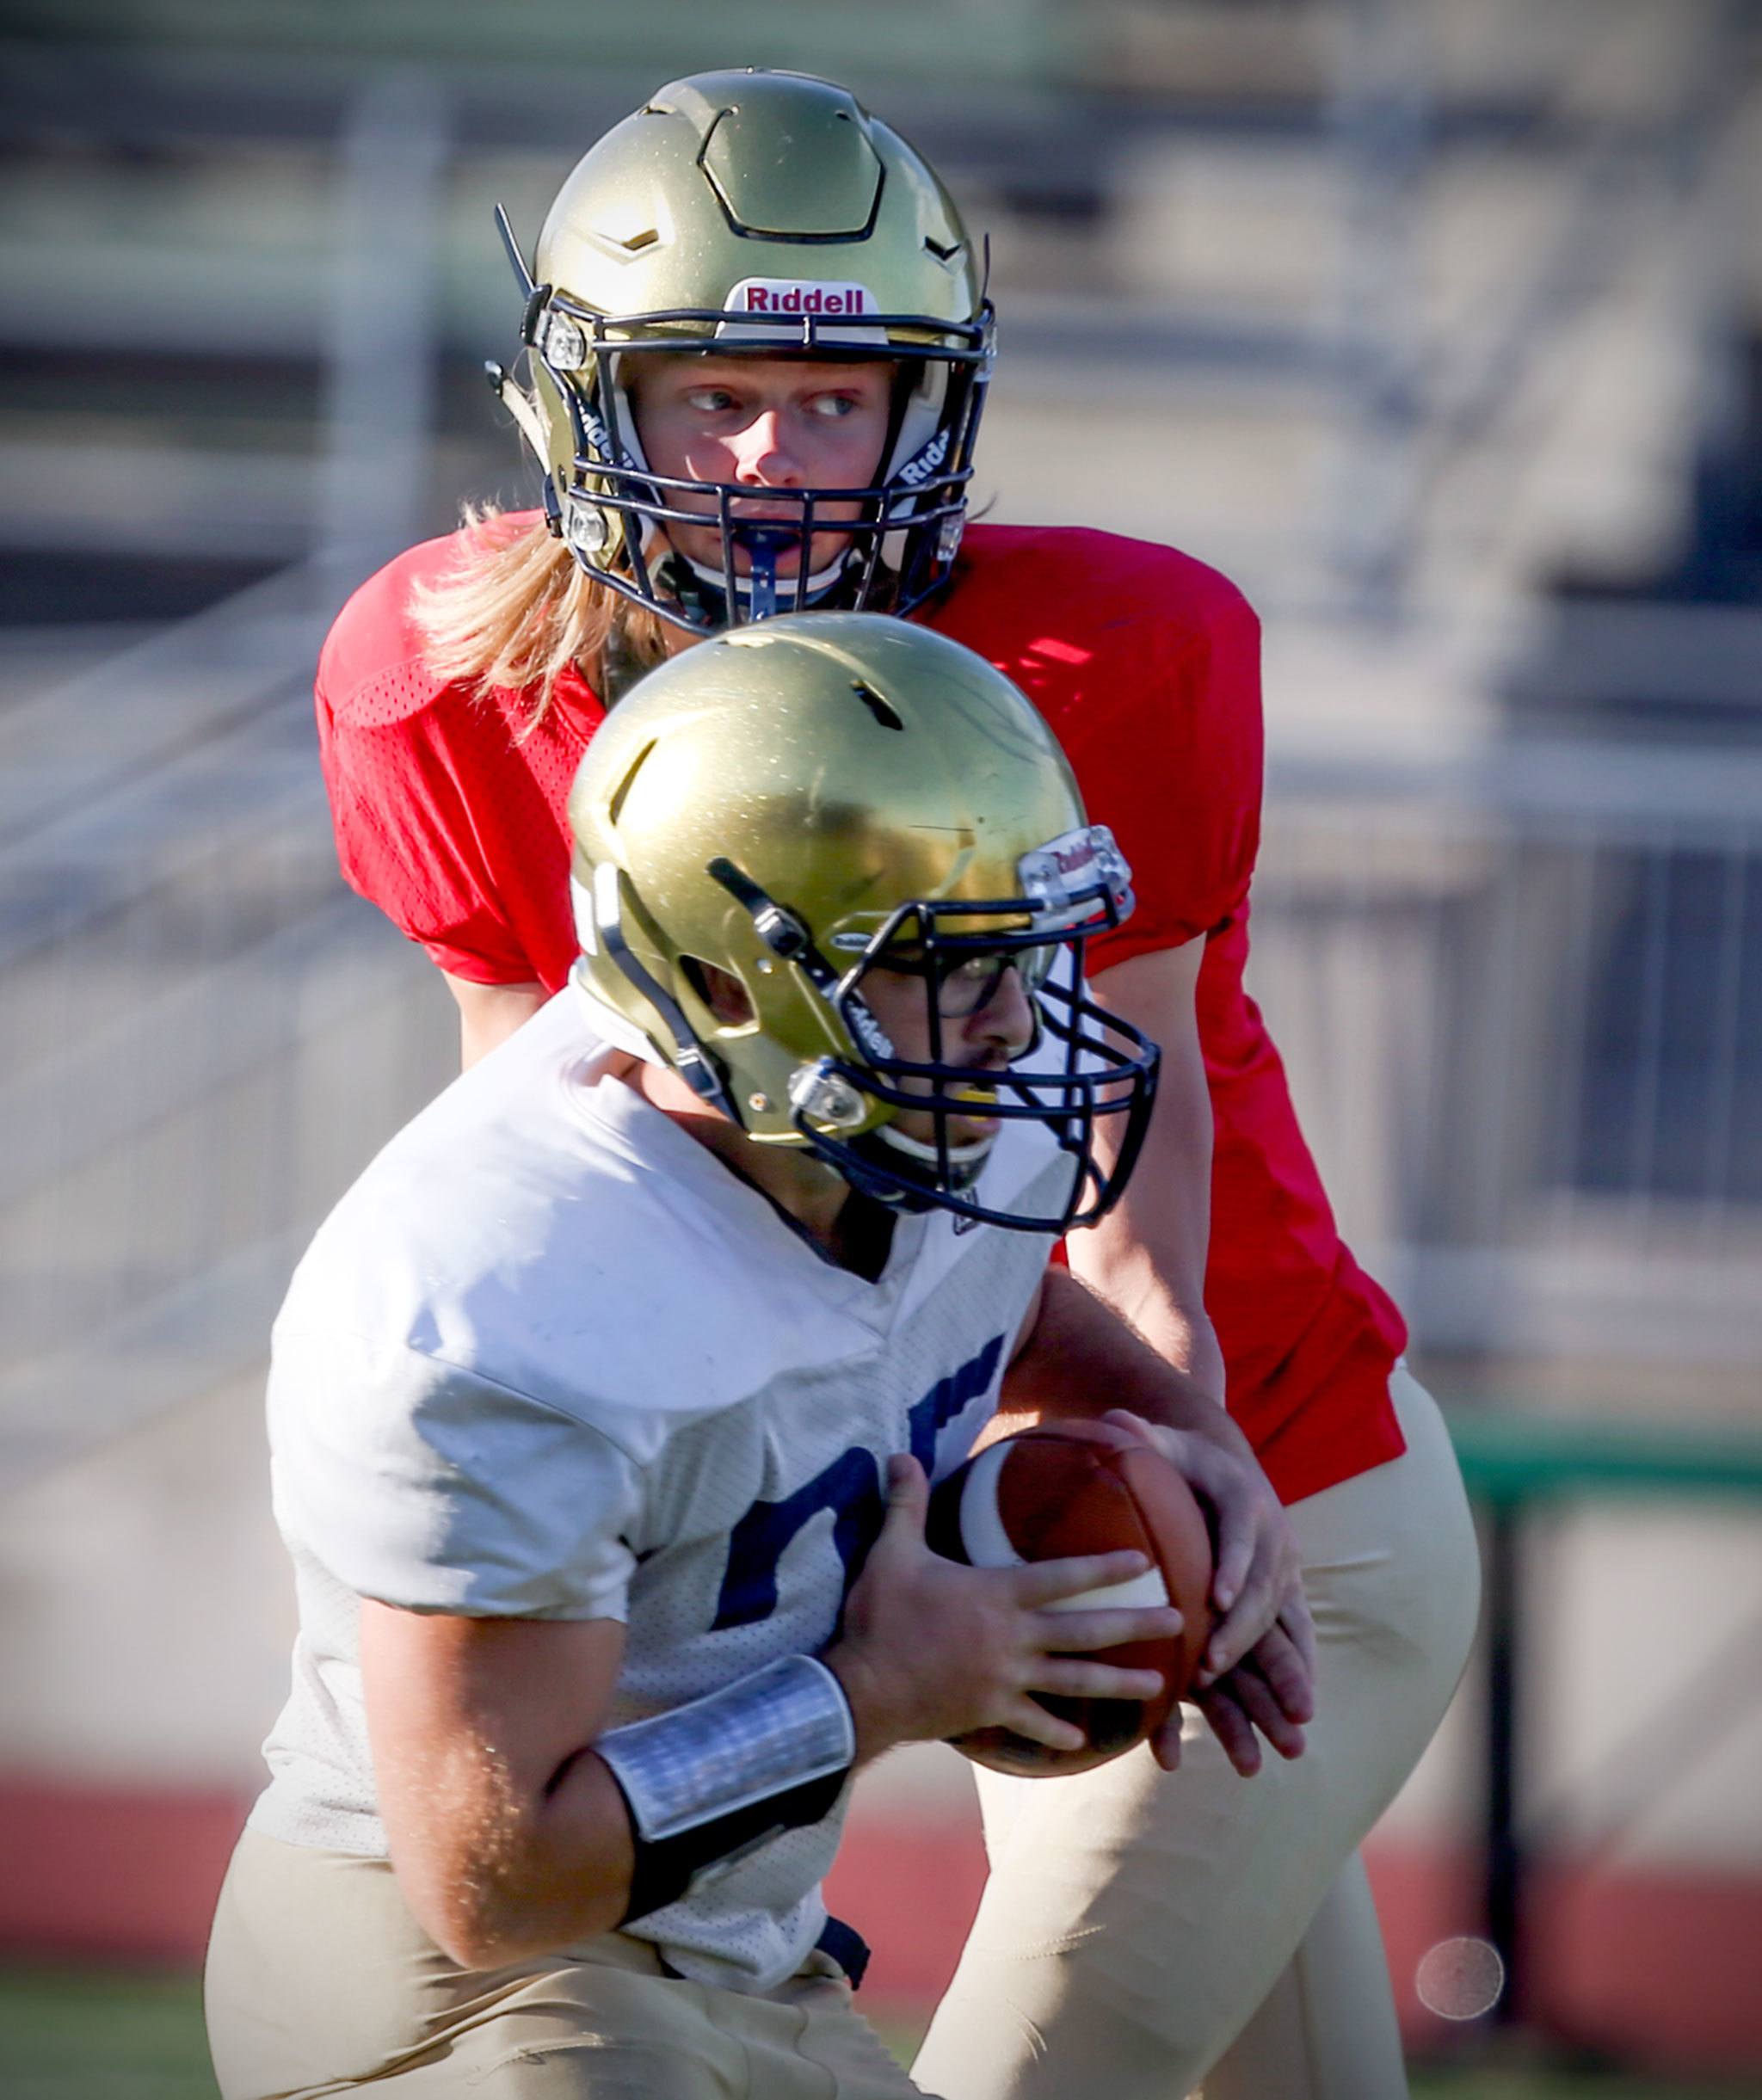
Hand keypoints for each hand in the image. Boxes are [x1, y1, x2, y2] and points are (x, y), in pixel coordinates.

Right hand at [824, 1455, 1183, 1764]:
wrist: (862, 1690)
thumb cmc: (880, 1617)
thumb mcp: (891, 1553)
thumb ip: (906, 1504)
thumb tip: (898, 1454)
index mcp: (997, 1595)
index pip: (1063, 1577)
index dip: (1106, 1566)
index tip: (1146, 1559)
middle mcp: (1014, 1639)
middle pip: (1087, 1631)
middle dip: (1137, 1625)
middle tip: (1181, 1621)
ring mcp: (1007, 1681)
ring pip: (1076, 1682)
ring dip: (1119, 1683)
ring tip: (1160, 1687)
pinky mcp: (992, 1713)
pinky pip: (1035, 1724)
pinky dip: (1059, 1732)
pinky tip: (1082, 1740)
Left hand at [1104, 1410, 1314, 1772]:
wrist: (1223, 1469)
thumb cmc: (1181, 1460)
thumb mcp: (1162, 1442)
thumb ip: (1140, 1438)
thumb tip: (1114, 1422)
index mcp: (1243, 1496)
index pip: (1242, 1530)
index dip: (1234, 1563)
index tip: (1218, 1599)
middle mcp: (1273, 1536)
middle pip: (1264, 1587)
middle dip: (1243, 1630)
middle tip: (1211, 1665)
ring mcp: (1282, 1571)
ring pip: (1282, 1623)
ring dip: (1280, 1671)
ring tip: (1269, 1713)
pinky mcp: (1282, 1597)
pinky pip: (1292, 1639)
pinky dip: (1293, 1676)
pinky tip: (1290, 1720)